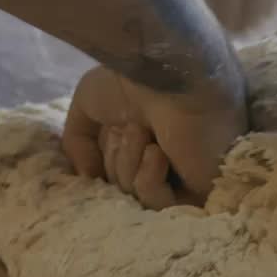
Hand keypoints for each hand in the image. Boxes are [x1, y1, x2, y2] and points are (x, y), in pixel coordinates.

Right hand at [61, 64, 246, 208]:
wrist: (170, 73)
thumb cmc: (132, 81)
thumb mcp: (86, 104)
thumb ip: (76, 143)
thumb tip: (88, 177)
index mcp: (138, 141)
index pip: (108, 174)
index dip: (101, 158)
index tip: (110, 129)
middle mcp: (160, 159)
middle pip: (118, 188)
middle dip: (114, 158)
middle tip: (130, 125)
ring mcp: (182, 177)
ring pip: (135, 198)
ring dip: (128, 163)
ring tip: (143, 131)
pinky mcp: (200, 191)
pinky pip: (159, 204)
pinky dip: (149, 178)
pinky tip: (157, 151)